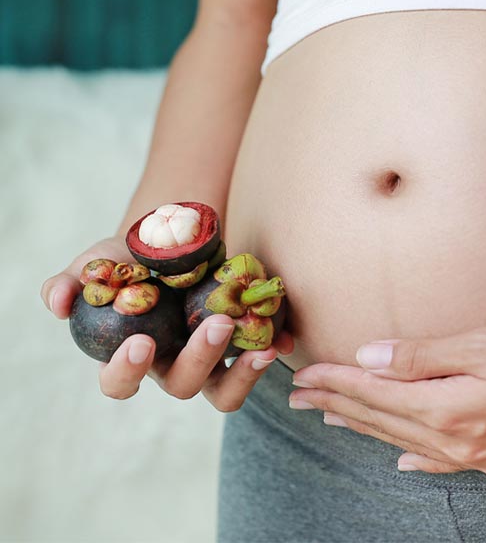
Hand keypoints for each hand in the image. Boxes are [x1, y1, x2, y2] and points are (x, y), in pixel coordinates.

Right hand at [41, 237, 292, 410]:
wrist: (174, 241)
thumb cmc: (129, 259)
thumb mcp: (97, 263)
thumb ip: (71, 282)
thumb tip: (55, 302)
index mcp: (133, 356)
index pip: (120, 383)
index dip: (127, 372)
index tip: (141, 343)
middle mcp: (172, 366)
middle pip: (183, 385)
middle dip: (200, 359)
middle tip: (216, 325)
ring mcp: (210, 361)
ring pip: (225, 391)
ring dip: (243, 374)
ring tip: (261, 347)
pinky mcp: (242, 347)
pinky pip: (259, 361)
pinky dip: (273, 350)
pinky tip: (284, 336)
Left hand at [289, 320, 485, 474]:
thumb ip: (424, 355)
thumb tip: (369, 359)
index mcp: (448, 407)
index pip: (374, 392)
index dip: (336, 381)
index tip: (303, 373)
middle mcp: (457, 440)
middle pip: (382, 419)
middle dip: (339, 404)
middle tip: (301, 398)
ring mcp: (481, 455)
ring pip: (406, 440)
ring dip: (367, 426)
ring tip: (336, 419)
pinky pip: (443, 463)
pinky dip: (415, 457)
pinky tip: (404, 460)